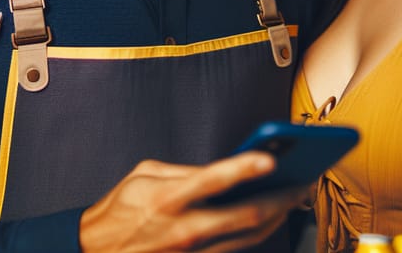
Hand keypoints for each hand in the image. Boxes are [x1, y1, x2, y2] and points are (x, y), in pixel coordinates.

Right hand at [80, 152, 305, 251]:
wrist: (99, 250)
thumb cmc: (120, 207)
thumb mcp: (144, 174)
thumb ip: (184, 171)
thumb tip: (219, 169)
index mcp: (168, 198)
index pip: (213, 179)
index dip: (244, 168)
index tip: (270, 156)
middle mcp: (185, 228)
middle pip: (245, 217)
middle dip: (279, 198)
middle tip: (302, 179)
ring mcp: (194, 251)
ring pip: (249, 237)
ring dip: (277, 216)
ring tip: (295, 194)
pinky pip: (238, 248)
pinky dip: (259, 230)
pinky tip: (271, 214)